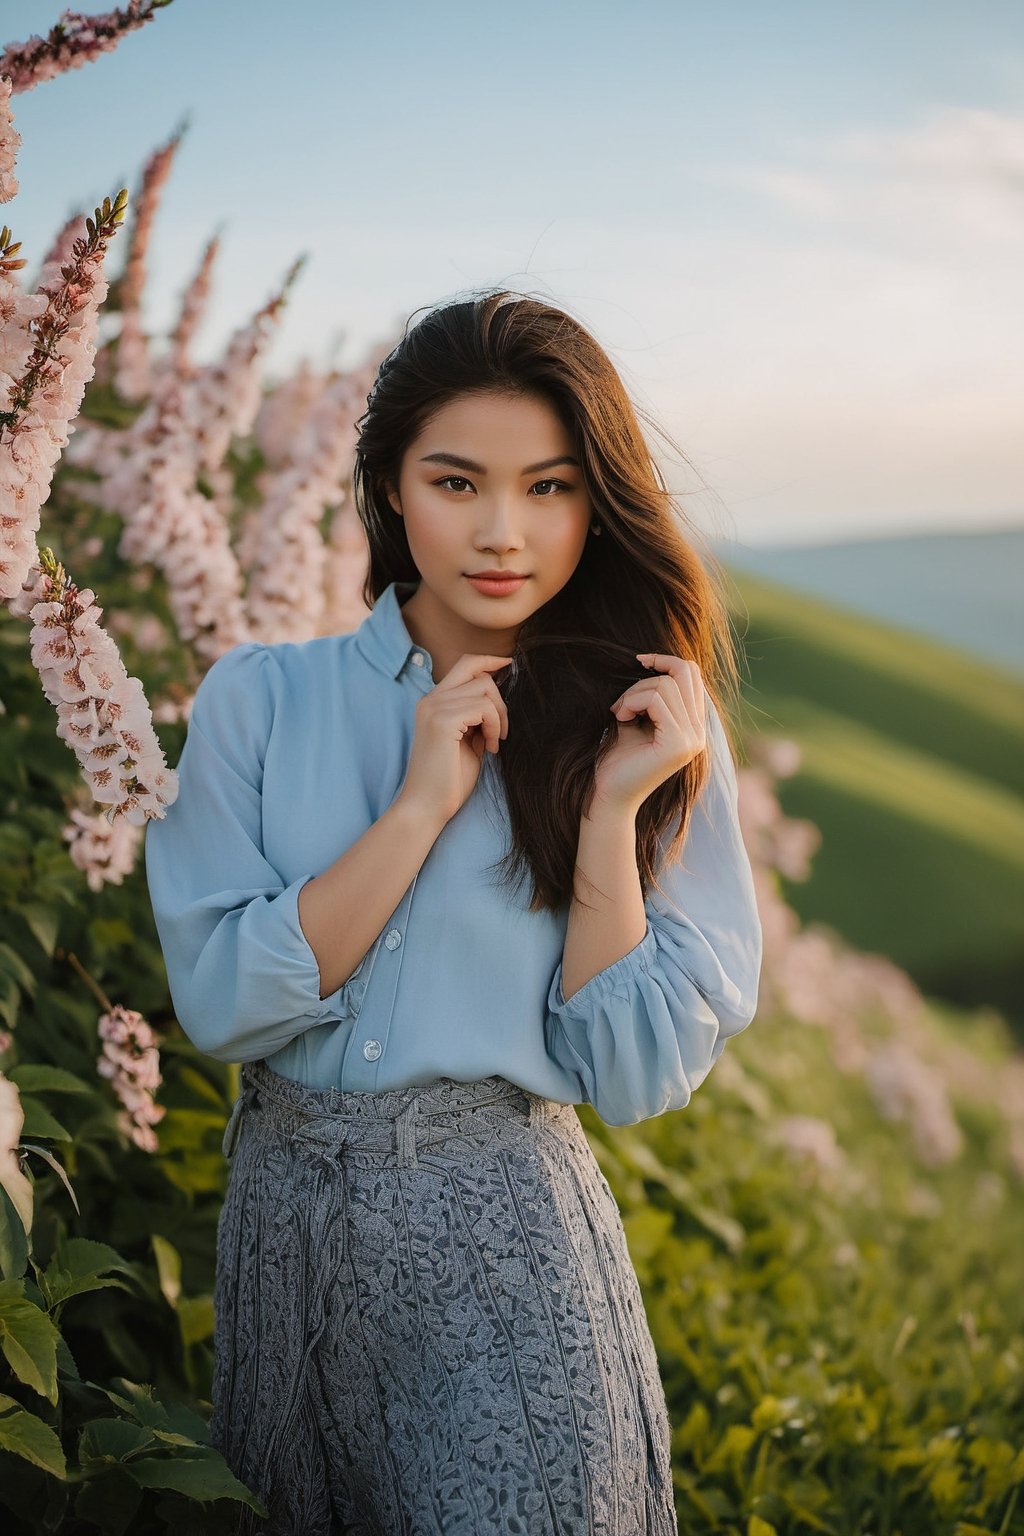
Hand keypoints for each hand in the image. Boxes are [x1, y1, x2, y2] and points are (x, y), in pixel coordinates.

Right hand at [396, 654, 512, 827]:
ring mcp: (434, 708)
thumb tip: (498, 694)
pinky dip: (494, 726)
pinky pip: (483, 707)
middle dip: (499, 696)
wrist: (427, 807)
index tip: (509, 665)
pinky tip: (490, 748)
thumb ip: (476, 715)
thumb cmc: (449, 780)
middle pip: (476, 670)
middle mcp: (430, 699)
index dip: (489, 660)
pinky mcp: (442, 721)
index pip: (464, 663)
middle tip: (502, 728)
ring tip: (493, 743)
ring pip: (484, 688)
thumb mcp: (467, 739)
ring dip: (499, 716)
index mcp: (433, 702)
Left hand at [591, 653, 705, 814]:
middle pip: (682, 674)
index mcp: (693, 726)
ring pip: (666, 686)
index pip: (693, 675)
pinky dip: (632, 702)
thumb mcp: (638, 720)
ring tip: (619, 714)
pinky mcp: (677, 744)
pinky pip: (655, 700)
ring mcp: (692, 740)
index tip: (640, 661)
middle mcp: (698, 733)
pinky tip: (620, 718)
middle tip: (622, 704)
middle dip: (645, 680)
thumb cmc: (619, 759)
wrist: (609, 795)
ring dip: (633, 694)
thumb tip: (654, 662)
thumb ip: (652, 696)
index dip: (667, 660)